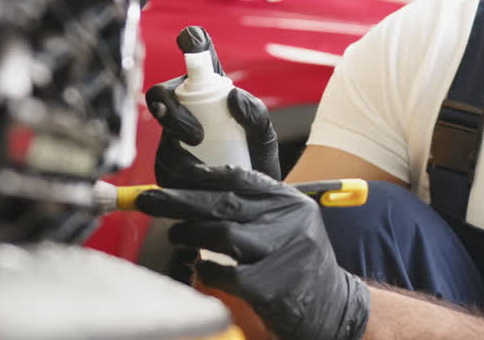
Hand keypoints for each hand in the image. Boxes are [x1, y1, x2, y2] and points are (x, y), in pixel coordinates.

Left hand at [136, 164, 369, 339]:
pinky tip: (202, 268)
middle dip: (179, 200)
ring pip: (223, 234)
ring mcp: (283, 252)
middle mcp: (290, 221)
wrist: (334, 307)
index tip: (171, 175)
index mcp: (290, 201)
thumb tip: (195, 193)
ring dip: (190, 233)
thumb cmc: (297, 264)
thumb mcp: (286, 224)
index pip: (240, 177)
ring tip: (176, 235)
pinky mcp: (273, 286)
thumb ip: (253, 207)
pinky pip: (226, 273)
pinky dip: (207, 270)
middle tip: (149, 200)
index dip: (200, 175)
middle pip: (224, 203)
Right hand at [146, 26, 280, 184]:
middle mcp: (185, 108)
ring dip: (176, 142)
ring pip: (158, 127)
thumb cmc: (256, 158)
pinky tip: (196, 179)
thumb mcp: (263, 135)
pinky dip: (180, 170)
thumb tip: (232, 97)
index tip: (190, 40)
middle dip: (172, 110)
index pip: (198, 60)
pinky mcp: (165, 165)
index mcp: (210, 93)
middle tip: (197, 135)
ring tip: (203, 163)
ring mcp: (171, 136)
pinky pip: (161, 161)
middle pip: (161, 93)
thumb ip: (255, 113)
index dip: (192, 42)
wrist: (254, 203)